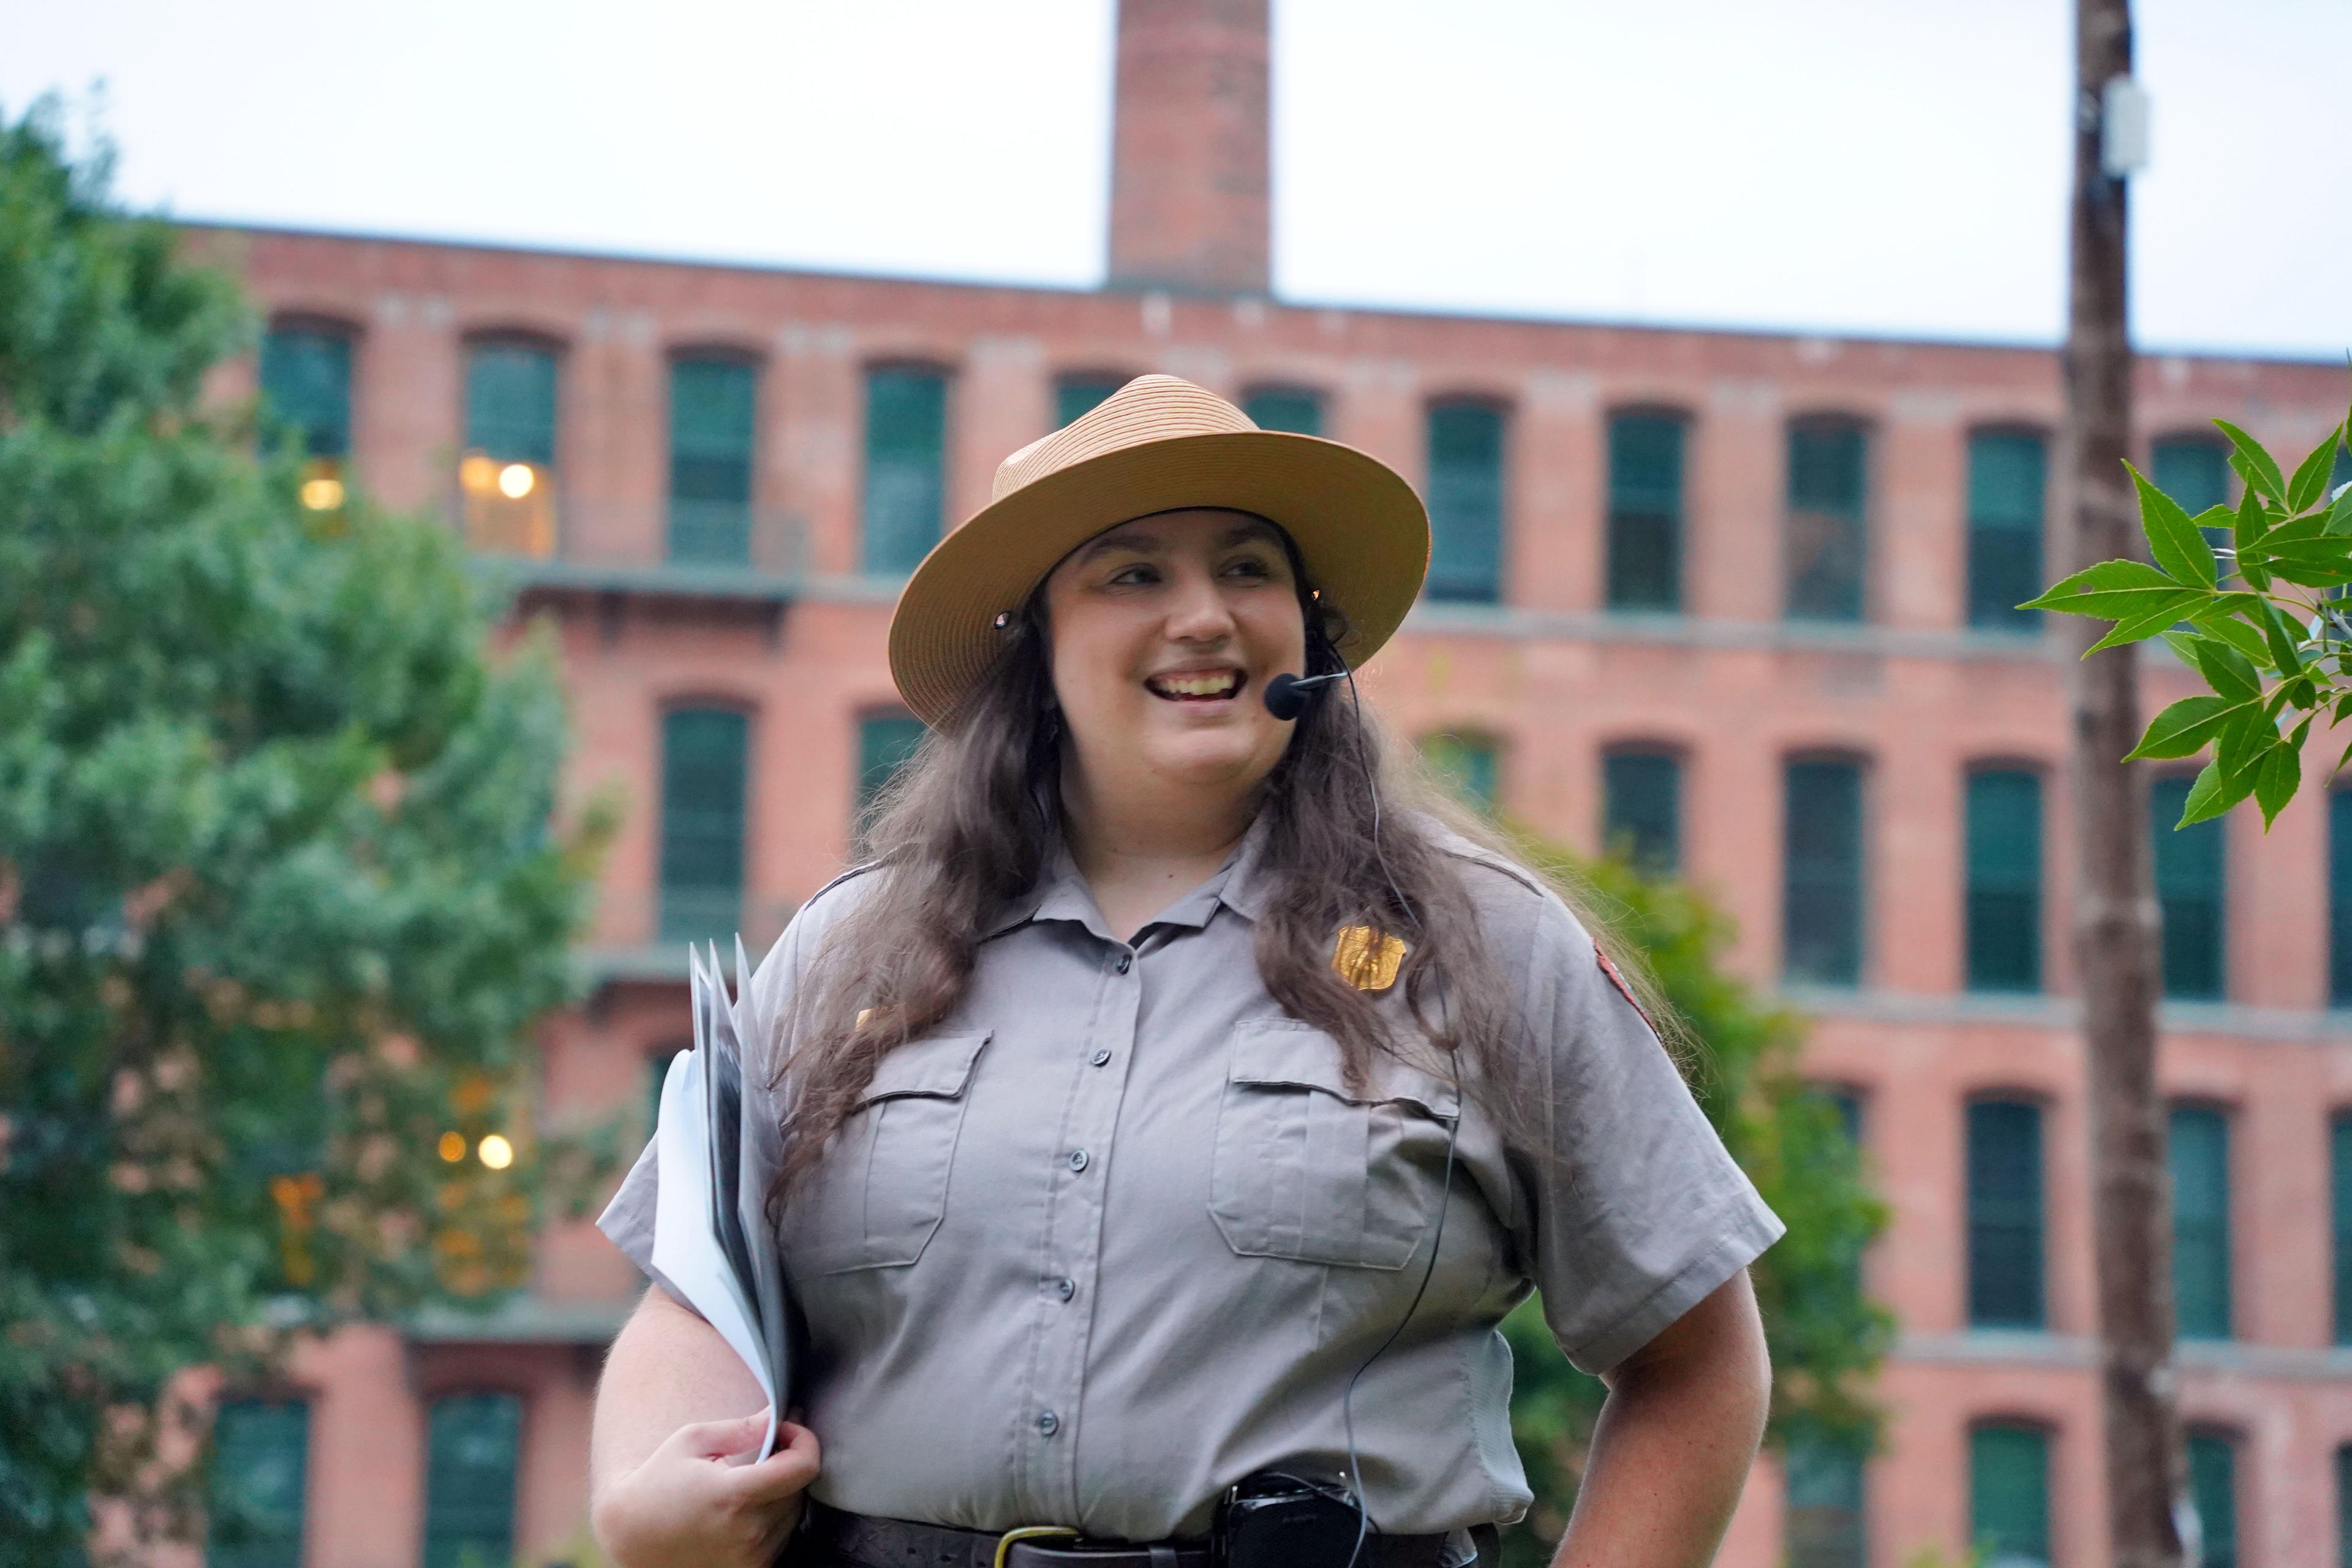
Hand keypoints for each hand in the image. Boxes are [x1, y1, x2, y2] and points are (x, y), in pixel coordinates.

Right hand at [591, 1409, 820, 1567]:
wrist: (632, 1536)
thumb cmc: (659, 1481)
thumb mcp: (692, 1441)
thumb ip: (743, 1428)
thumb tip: (781, 1415)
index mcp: (734, 1496)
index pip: (803, 1467)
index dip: (803, 1440)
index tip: (784, 1429)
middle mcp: (747, 1533)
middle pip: (798, 1488)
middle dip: (786, 1463)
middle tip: (760, 1452)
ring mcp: (750, 1558)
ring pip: (793, 1513)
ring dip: (780, 1492)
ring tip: (743, 1483)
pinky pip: (781, 1536)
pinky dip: (771, 1518)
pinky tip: (742, 1510)